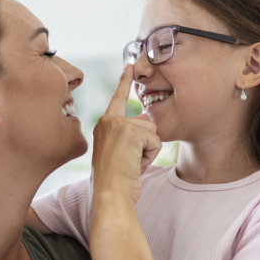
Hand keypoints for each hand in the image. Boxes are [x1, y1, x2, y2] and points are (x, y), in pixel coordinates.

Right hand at [91, 64, 161, 202]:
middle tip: (129, 162)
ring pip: (153, 131)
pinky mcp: (130, 132)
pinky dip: (149, 157)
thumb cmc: (115, 181)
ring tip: (131, 164)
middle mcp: (108, 121)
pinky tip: (134, 165)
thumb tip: (148, 122)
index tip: (129, 65)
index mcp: (104, 125)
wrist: (109, 194)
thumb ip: (130, 137)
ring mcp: (118, 125)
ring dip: (148, 151)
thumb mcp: (120, 153)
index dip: (124, 81)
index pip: (118, 98)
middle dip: (146, 145)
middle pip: (147, 123)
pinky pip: (155, 141)